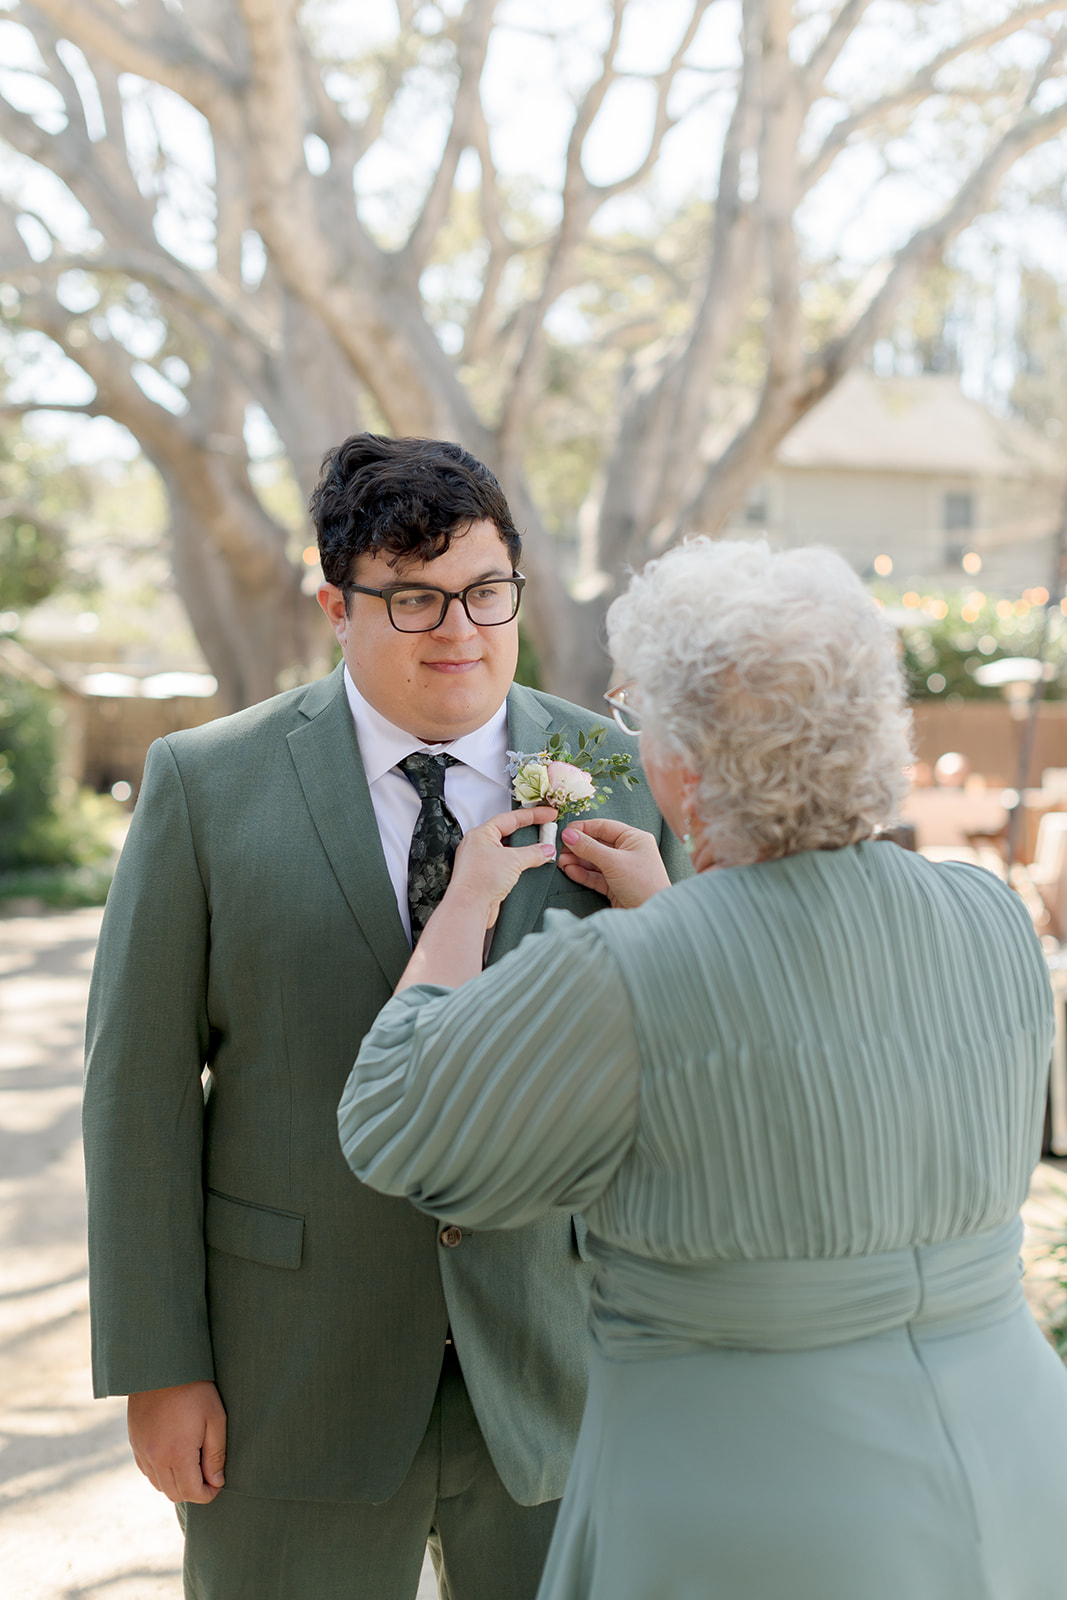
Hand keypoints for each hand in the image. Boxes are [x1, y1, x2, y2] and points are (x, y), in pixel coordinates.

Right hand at [127, 1381, 226, 1503]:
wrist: (162, 1368)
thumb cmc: (195, 1391)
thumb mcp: (215, 1419)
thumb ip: (216, 1455)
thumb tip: (217, 1482)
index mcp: (177, 1454)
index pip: (192, 1493)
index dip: (208, 1494)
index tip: (218, 1484)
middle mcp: (155, 1458)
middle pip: (174, 1494)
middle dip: (193, 1491)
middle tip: (208, 1476)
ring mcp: (142, 1452)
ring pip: (159, 1485)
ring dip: (176, 1483)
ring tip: (192, 1464)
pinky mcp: (134, 1443)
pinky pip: (147, 1471)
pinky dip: (161, 1473)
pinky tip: (174, 1456)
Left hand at [444, 804, 558, 930]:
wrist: (469, 908)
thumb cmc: (479, 881)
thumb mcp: (513, 860)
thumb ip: (533, 852)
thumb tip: (546, 850)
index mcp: (481, 834)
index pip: (511, 818)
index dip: (532, 815)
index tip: (549, 814)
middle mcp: (479, 846)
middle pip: (510, 833)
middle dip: (530, 832)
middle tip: (548, 831)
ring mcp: (482, 862)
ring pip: (509, 851)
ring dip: (526, 850)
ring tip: (543, 850)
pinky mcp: (487, 878)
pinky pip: (507, 865)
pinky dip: (520, 865)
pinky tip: (532, 867)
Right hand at [557, 817, 670, 907]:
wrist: (650, 916)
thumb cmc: (642, 884)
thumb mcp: (613, 862)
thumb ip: (589, 847)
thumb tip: (568, 834)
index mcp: (634, 838)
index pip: (604, 827)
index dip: (583, 828)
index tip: (565, 832)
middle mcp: (628, 851)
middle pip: (597, 843)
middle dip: (577, 846)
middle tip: (559, 849)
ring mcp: (621, 869)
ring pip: (594, 860)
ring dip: (577, 860)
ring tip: (560, 861)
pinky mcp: (614, 885)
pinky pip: (595, 875)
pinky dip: (582, 873)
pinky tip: (569, 870)